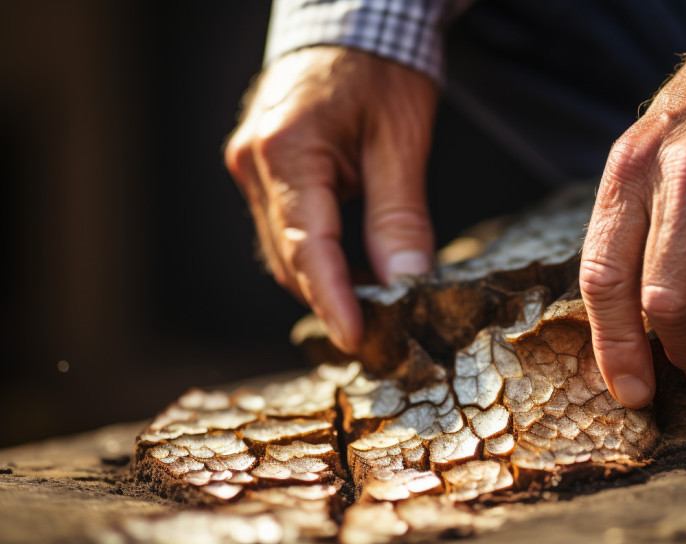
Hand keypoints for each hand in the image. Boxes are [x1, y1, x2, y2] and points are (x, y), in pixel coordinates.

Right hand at [225, 47, 437, 352]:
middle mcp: (254, 163)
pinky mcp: (261, 169)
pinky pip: (285, 228)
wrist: (349, 19)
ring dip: (325, 279)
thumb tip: (403, 280)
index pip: (307, 248)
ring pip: (284, 249)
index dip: (334, 300)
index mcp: (286, 151)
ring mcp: (251, 166)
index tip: (358, 339)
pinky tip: (353, 267)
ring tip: (373, 305)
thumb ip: (399, 215)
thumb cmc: (379, 65)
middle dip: (333, 298)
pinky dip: (317, 254)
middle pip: (291, 257)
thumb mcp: (401, 139)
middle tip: (382, 333)